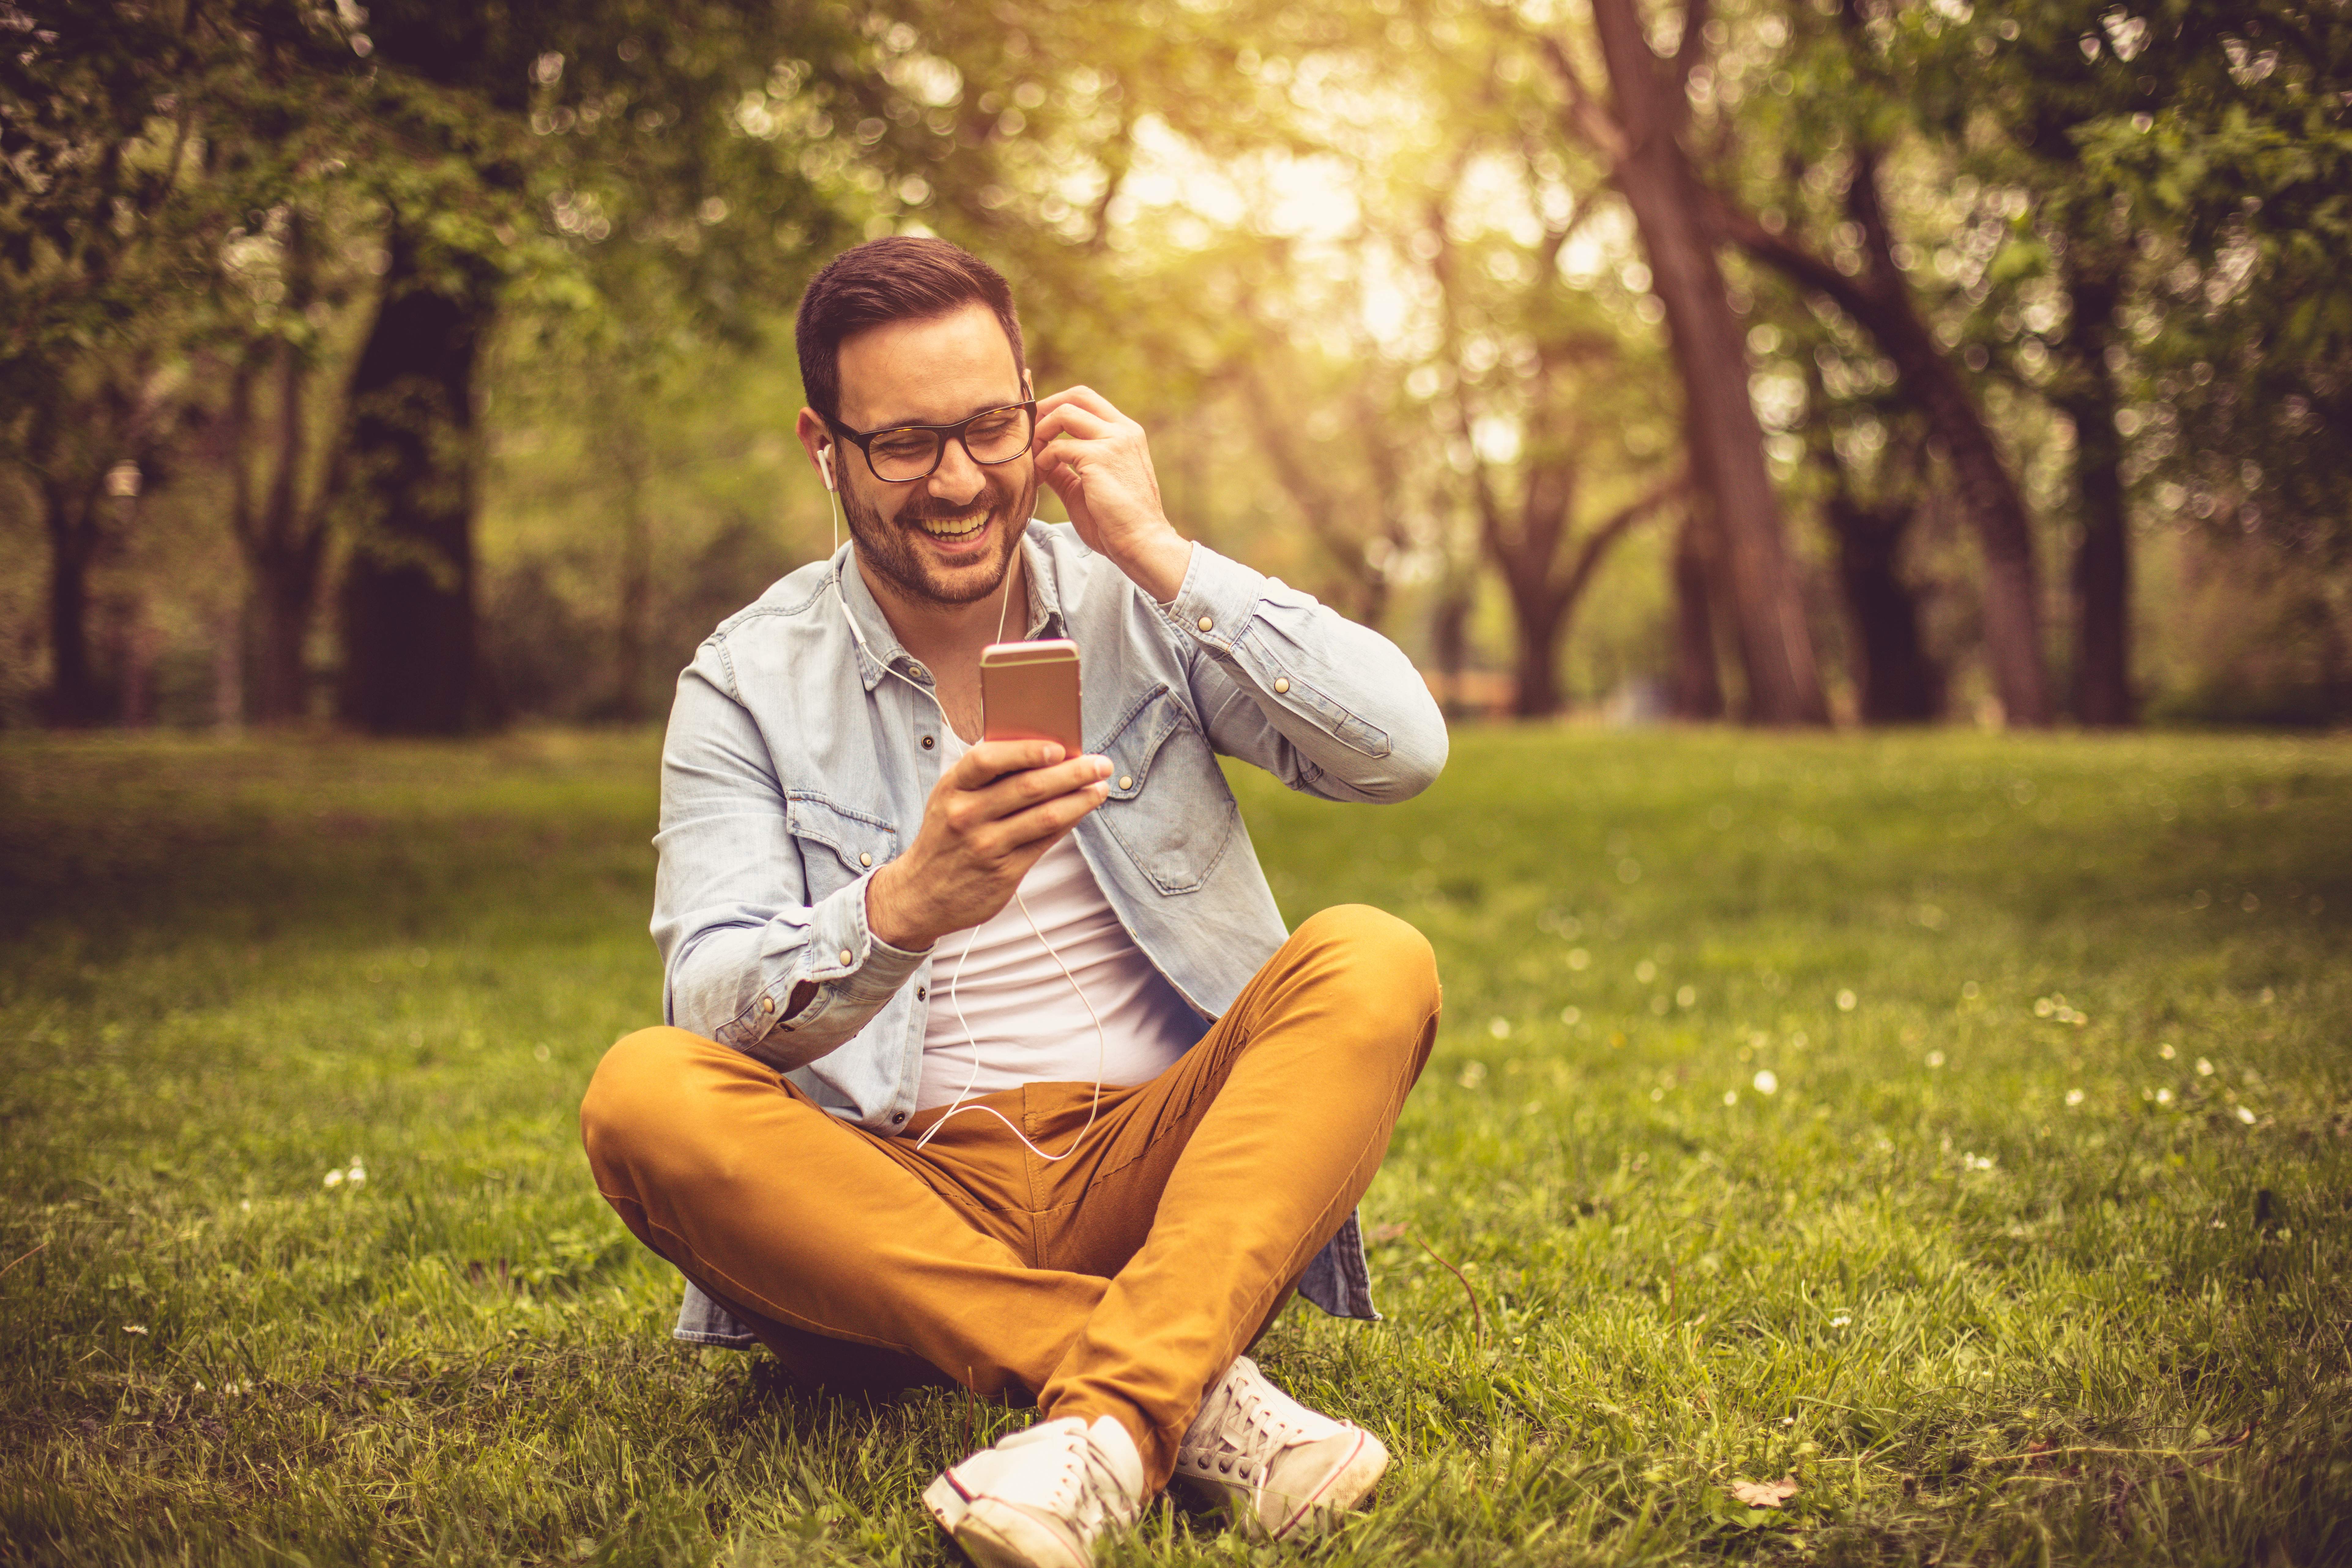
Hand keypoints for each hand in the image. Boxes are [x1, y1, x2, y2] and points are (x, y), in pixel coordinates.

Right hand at [865, 740, 1111, 950]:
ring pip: (1045, 816)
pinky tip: (1082, 810)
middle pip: (1029, 787)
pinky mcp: (1004, 872)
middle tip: (1100, 764)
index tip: (1059, 746)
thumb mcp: (950, 798)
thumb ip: (985, 776)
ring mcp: (986, 846)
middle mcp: (966, 816)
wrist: (919, 895)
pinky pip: (1045, 842)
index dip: (1026, 750)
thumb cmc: (945, 835)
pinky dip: (1068, 822)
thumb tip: (1040, 750)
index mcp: (952, 788)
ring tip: (1100, 787)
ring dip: (1080, 799)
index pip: (988, 759)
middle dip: (1072, 772)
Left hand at [1031, 386, 1192, 601]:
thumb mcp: (1088, 487)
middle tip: (1029, 432)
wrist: (1142, 543)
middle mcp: (1123, 430)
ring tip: (1033, 458)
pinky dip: (1043, 459)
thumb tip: (1042, 459)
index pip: (1088, 400)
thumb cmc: (1117, 522)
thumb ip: (1067, 469)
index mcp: (1126, 434)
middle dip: (1046, 408)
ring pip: (1064, 414)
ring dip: (1041, 432)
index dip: (1058, 406)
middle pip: (1077, 396)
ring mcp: (1114, 441)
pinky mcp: (1101, 457)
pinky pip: (1058, 447)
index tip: (1039, 427)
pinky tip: (1042, 477)